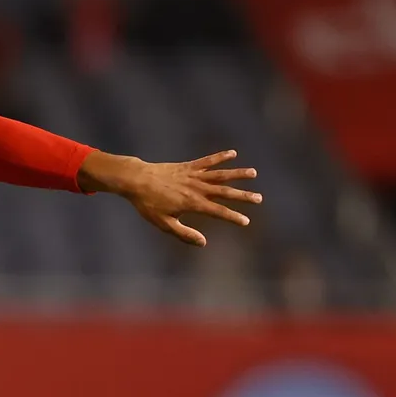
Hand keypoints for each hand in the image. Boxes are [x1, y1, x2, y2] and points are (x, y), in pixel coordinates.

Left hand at [78, 150, 260, 246]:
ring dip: (237, 174)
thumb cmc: (148, 203)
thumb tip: (203, 243)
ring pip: (220, 174)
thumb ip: (184, 233)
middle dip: (243, 196)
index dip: (233, 217)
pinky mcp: (187, 166)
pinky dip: (220, 157)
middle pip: (224, 192)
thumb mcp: (163, 223)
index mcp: (192, 203)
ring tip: (253, 173)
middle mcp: (196, 188)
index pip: (218, 211)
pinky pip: (206, 161)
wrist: (136, 179)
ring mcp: (193, 175)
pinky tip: (233, 153)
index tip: (246, 221)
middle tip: (259, 198)